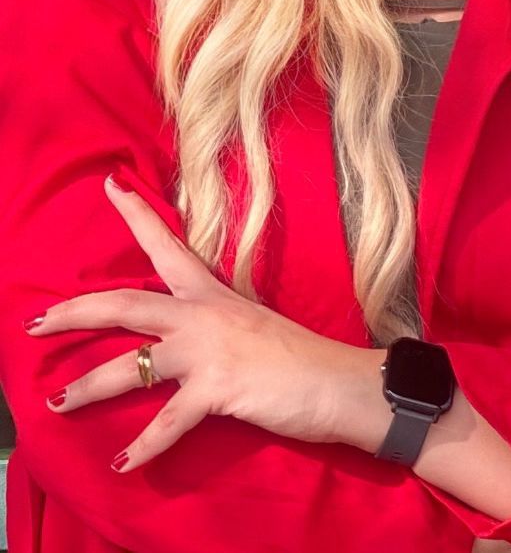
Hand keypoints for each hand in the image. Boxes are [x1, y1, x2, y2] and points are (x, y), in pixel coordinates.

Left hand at [23, 172, 363, 471]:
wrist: (336, 380)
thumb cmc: (298, 356)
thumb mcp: (250, 325)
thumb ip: (214, 325)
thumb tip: (184, 339)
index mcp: (212, 294)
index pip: (167, 245)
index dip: (137, 214)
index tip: (110, 186)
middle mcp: (203, 314)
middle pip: (125, 304)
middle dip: (74, 313)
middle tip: (34, 324)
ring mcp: (207, 350)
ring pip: (131, 367)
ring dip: (88, 387)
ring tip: (56, 403)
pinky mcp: (217, 389)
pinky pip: (168, 423)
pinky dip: (145, 447)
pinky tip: (125, 463)